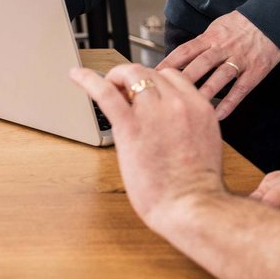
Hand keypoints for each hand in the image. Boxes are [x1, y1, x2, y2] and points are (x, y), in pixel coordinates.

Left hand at [69, 63, 224, 225]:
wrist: (192, 206)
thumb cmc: (196, 187)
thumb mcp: (203, 144)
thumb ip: (187, 125)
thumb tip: (169, 122)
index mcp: (199, 108)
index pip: (173, 77)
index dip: (155, 81)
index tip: (143, 92)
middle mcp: (178, 103)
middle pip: (151, 72)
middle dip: (134, 79)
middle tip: (122, 92)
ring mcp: (154, 112)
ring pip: (131, 74)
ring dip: (117, 77)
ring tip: (108, 88)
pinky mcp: (131, 126)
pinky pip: (105, 93)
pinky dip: (88, 79)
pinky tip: (76, 75)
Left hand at [158, 10, 279, 119]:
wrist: (270, 20)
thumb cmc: (239, 25)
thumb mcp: (216, 27)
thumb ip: (200, 44)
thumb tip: (179, 58)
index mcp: (211, 37)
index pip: (185, 50)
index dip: (169, 62)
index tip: (155, 75)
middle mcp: (223, 48)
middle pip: (200, 64)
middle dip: (182, 79)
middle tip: (166, 94)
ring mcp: (240, 60)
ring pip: (219, 77)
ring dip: (205, 92)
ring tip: (190, 106)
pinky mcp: (255, 71)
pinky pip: (240, 89)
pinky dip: (229, 103)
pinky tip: (218, 115)